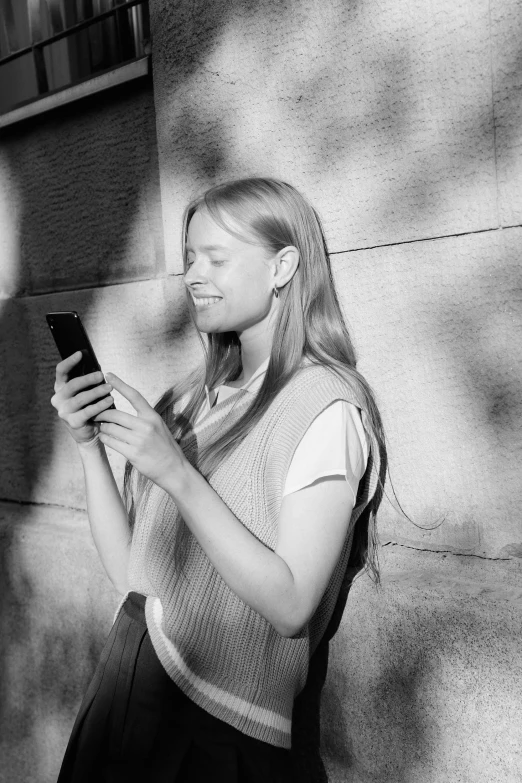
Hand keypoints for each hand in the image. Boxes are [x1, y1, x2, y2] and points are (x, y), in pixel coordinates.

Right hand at [51, 352, 114, 444]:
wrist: (88, 432)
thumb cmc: (88, 407)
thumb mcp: (87, 392)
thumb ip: (88, 382)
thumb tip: (99, 369)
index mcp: (60, 388)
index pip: (61, 371)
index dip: (69, 362)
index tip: (80, 353)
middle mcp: (58, 399)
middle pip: (72, 385)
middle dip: (87, 379)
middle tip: (101, 375)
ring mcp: (64, 411)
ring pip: (80, 399)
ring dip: (96, 392)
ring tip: (109, 388)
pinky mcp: (72, 422)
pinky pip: (87, 411)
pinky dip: (100, 405)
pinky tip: (109, 400)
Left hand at [93, 373, 186, 488]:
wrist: (174, 470)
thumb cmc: (165, 448)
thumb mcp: (159, 428)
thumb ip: (144, 419)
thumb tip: (121, 414)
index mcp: (153, 417)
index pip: (134, 396)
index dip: (120, 384)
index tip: (108, 375)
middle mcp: (146, 426)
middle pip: (115, 414)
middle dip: (101, 413)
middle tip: (94, 413)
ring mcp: (139, 440)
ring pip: (110, 428)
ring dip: (102, 428)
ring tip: (101, 428)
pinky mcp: (133, 454)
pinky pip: (111, 442)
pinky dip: (105, 438)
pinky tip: (105, 437)